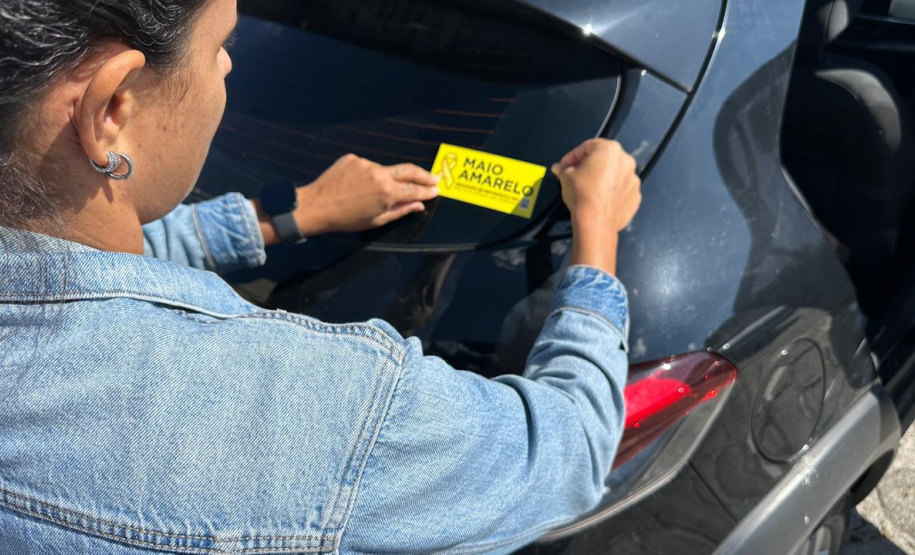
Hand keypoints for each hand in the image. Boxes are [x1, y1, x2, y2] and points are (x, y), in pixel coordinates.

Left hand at [296, 154, 439, 235]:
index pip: (415, 190)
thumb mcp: (376, 220)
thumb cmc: (346, 219)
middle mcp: (379, 174)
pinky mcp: (354, 158)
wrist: (316, 206)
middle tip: (434, 178)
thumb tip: (419, 205)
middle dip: (424, 174)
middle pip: (409, 170)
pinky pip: (368, 166)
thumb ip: (400, 211)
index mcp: (387, 193)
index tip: (436, 190)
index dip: (427, 191)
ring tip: (374, 193)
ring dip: (388, 179)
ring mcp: (366, 164)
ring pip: (385, 170)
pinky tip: (358, 187)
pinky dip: (369, 175)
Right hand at [552, 139, 640, 273]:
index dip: (573, 155)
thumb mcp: (566, 177)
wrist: (595, 222)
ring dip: (602, 178)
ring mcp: (633, 179)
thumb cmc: (583, 196)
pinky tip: (600, 199)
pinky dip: (611, 192)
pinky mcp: (635, 196)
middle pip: (604, 159)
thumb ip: (564, 168)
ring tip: (589, 189)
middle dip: (589, 165)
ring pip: (615, 174)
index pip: (587, 146)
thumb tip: (560, 168)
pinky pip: (621, 189)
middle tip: (576, 174)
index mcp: (609, 150)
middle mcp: (625, 161)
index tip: (565, 164)